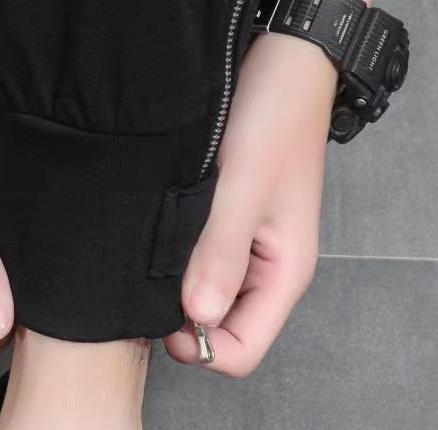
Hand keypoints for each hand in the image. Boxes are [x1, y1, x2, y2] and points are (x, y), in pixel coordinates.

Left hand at [165, 33, 338, 376]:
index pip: (239, 354)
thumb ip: (220, 255)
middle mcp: (263, 277)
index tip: (167, 311)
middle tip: (155, 280)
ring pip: (202, 310)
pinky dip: (174, 271)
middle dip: (183, 323)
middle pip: (218, 339)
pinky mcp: (222, 242)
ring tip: (159, 253)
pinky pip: (194, 278)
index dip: (198, 347)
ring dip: (175, 295)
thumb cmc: (272, 119)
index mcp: (282, 277)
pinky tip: (161, 242)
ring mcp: (243, 261)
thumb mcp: (242, 188)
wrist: (279, 67)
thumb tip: (199, 317)